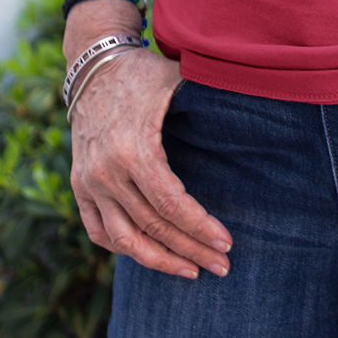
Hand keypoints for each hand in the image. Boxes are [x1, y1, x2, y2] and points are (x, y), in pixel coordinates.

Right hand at [69, 48, 232, 280]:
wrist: (93, 65)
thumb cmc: (144, 74)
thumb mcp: (178, 80)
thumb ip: (211, 99)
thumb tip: (259, 113)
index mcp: (134, 149)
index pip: (171, 204)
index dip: (200, 228)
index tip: (227, 243)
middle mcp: (106, 172)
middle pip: (153, 227)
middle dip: (191, 251)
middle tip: (222, 266)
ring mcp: (88, 182)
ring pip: (124, 240)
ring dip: (159, 261)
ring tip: (190, 272)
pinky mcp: (78, 185)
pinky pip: (98, 231)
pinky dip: (123, 248)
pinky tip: (150, 255)